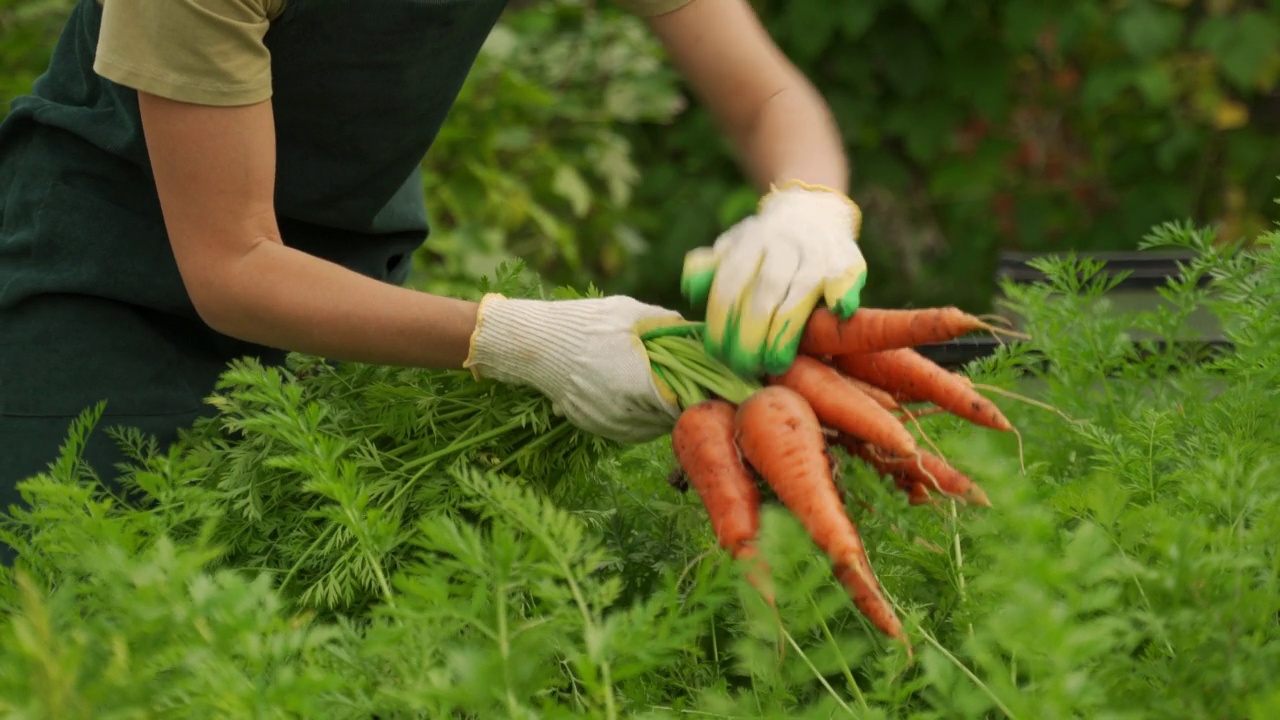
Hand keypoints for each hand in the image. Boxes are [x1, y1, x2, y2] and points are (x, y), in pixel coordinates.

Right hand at [463, 293, 685, 442]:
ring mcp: (606, 423)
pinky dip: (641, 419)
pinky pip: (629, 431)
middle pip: (670, 420)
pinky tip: (643, 400)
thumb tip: (697, 330)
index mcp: (637, 386)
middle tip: (695, 388)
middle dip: (684, 404)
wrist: (535, 344)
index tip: (710, 386)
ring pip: (651, 429)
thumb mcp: (630, 313)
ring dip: (663, 415)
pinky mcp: (593, 426)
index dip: (700, 396)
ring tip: (670, 392)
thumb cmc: (584, 323)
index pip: (684, 405)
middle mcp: (623, 413)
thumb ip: (668, 324)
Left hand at [681, 180, 866, 376]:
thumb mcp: (732, 248)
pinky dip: (843, 291)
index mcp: (750, 243)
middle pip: (764, 292)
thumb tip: (691, 288)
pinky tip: (840, 310)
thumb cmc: (764, 244)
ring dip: (786, 329)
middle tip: (743, 366)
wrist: (812, 211)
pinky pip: (846, 275)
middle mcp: (782, 245)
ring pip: (800, 291)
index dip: (721, 320)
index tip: (717, 353)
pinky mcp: (847, 259)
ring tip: (775, 363)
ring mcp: (817, 252)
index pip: (730, 284)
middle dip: (751, 333)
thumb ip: (711, 269)